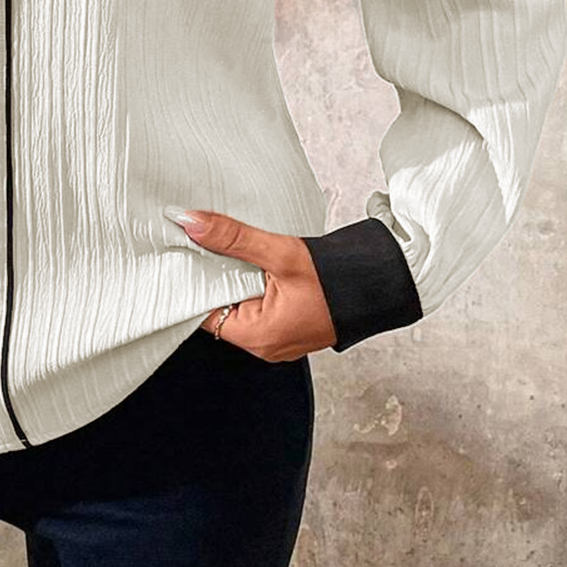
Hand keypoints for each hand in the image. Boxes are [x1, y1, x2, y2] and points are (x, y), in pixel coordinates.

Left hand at [167, 209, 337, 360]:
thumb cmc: (337, 281)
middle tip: (208, 243)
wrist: (379, 286)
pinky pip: (257, 304)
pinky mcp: (286, 325)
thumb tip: (191, 222)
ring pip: (238, 303)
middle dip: (215, 276)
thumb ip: (233, 238)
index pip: (204, 310)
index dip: (195, 279)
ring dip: (234, 277)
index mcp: (257, 337)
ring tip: (233, 250)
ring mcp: (276, 338)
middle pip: (219, 307)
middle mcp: (264, 344)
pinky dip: (252, 282)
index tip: (186, 251)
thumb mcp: (280, 254)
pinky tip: (253, 262)